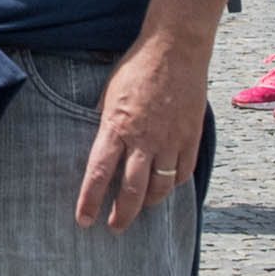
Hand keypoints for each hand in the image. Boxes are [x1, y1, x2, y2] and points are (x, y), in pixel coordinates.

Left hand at [74, 32, 206, 230]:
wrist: (176, 48)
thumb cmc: (137, 67)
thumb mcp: (108, 93)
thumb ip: (106, 123)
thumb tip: (101, 145)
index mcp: (116, 127)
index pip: (98, 174)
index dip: (89, 201)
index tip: (84, 220)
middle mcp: (143, 139)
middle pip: (132, 191)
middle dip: (121, 215)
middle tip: (114, 227)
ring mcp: (170, 140)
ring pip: (160, 187)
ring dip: (148, 203)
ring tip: (140, 208)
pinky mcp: (191, 136)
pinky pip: (183, 172)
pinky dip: (174, 184)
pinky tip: (166, 186)